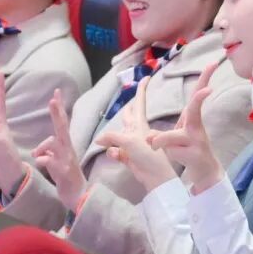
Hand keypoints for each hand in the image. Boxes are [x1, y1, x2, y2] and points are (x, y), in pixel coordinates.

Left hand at [33, 89, 86, 210]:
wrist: (79, 197)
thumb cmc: (67, 178)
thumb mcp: (58, 161)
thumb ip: (50, 152)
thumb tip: (39, 150)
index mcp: (66, 145)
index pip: (62, 123)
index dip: (59, 108)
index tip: (56, 92)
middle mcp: (68, 149)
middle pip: (62, 127)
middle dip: (57, 113)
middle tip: (53, 99)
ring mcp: (66, 159)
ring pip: (53, 142)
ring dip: (42, 147)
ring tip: (38, 155)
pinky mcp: (62, 171)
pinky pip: (48, 161)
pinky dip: (42, 160)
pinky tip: (41, 164)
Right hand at [94, 76, 178, 192]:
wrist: (154, 175)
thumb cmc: (147, 153)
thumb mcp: (127, 140)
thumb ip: (110, 137)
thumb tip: (98, 141)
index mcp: (139, 123)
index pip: (139, 102)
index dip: (141, 90)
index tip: (147, 77)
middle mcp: (135, 131)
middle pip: (128, 116)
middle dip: (127, 111)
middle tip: (128, 102)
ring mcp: (131, 144)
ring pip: (117, 136)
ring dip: (111, 139)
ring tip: (111, 145)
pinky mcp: (127, 156)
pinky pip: (115, 151)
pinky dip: (113, 153)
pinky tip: (115, 156)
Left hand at [149, 62, 221, 193]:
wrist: (203, 171)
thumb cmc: (186, 151)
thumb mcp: (172, 139)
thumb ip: (160, 135)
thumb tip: (148, 137)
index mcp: (190, 118)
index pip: (197, 94)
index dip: (204, 78)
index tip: (213, 63)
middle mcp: (196, 127)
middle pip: (196, 107)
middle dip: (202, 93)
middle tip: (210, 85)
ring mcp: (196, 140)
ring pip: (170, 136)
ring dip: (159, 141)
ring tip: (153, 145)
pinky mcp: (195, 153)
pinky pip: (170, 148)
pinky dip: (162, 152)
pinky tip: (167, 154)